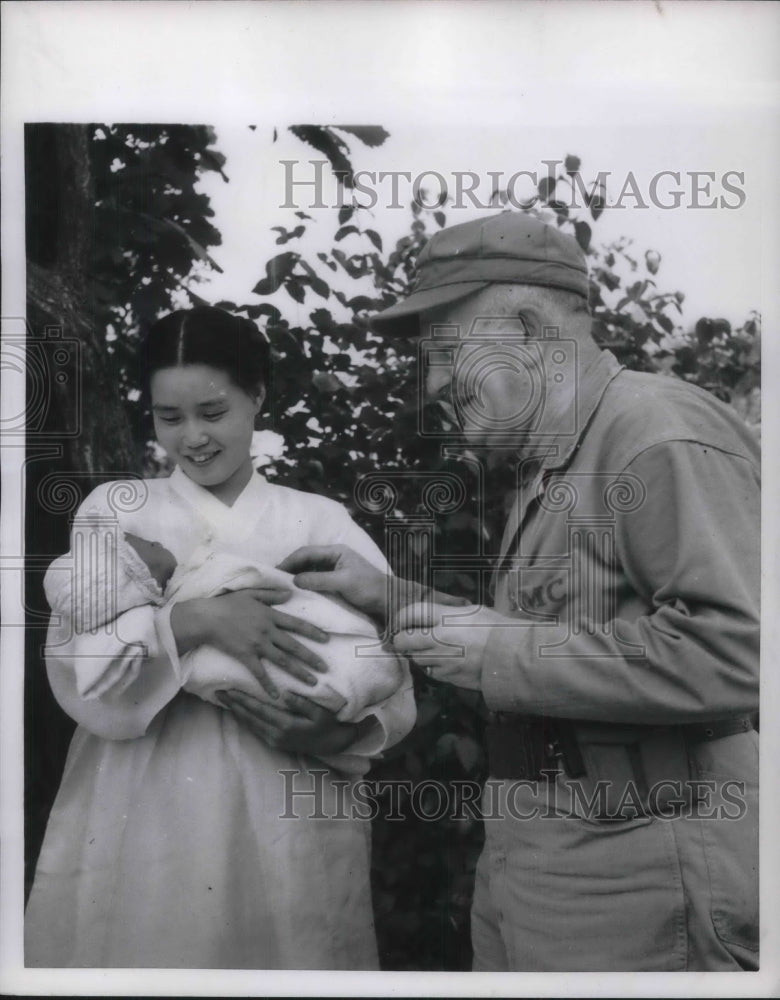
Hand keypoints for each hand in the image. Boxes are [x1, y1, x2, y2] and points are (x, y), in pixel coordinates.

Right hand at [171, 588, 328, 699]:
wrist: (207, 618)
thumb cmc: (228, 604)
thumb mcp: (251, 593)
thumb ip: (271, 594)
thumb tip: (291, 593)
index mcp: (270, 615)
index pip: (296, 624)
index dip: (313, 632)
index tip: (327, 639)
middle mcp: (267, 631)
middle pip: (294, 646)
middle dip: (311, 658)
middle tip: (325, 668)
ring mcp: (257, 645)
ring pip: (282, 661)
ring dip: (298, 672)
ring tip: (312, 683)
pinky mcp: (245, 656)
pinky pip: (259, 673)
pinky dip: (268, 685)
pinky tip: (277, 696)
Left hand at [216, 690, 358, 755]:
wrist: (331, 744)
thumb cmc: (327, 724)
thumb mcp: (319, 712)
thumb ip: (302, 703)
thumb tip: (285, 694)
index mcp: (286, 724)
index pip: (258, 709)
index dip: (243, 699)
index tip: (230, 689)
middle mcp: (276, 734)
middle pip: (250, 717)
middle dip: (233, 704)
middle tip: (219, 692)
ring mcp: (274, 740)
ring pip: (250, 724)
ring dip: (236, 712)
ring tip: (223, 701)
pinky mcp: (274, 743)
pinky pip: (255, 729)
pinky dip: (244, 719)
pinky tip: (238, 712)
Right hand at [277, 545, 389, 618]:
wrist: (388, 603)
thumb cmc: (369, 588)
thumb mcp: (344, 582)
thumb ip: (320, 580)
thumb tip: (295, 580)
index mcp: (336, 552)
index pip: (306, 552)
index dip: (290, 561)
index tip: (276, 572)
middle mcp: (332, 559)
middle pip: (305, 561)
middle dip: (290, 569)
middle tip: (273, 581)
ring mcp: (333, 572)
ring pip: (308, 572)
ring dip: (295, 579)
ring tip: (280, 589)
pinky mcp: (333, 585)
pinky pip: (314, 583)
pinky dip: (304, 587)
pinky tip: (295, 595)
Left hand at [391, 602, 507, 690]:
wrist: (514, 655)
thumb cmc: (496, 628)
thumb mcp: (472, 611)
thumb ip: (447, 613)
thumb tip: (428, 615)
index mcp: (446, 618)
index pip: (410, 613)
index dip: (400, 617)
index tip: (400, 621)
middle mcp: (440, 639)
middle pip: (403, 641)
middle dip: (400, 640)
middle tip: (404, 639)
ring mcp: (444, 660)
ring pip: (416, 659)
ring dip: (418, 655)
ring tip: (429, 650)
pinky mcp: (450, 677)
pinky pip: (431, 672)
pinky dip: (433, 667)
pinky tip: (443, 662)